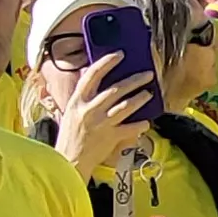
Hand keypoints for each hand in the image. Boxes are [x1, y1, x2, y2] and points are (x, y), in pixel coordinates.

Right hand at [43, 52, 155, 175]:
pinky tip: (146, 122)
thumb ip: (84, 97)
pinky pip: (130, 128)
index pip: (92, 74)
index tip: (120, 54)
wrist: (69, 161)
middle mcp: (89, 110)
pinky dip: (139, 125)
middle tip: (147, 74)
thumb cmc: (70, 136)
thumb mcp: (72, 112)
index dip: (107, 62)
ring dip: (140, 98)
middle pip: (115, 89)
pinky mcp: (110, 138)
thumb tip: (96, 79)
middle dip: (134, 80)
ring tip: (148, 94)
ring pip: (125, 106)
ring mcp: (100, 124)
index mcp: (77, 101)